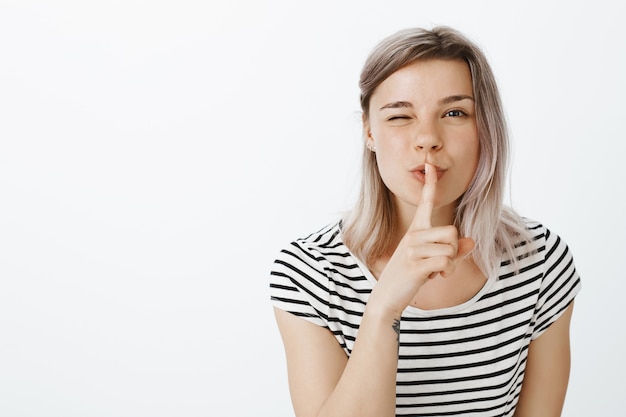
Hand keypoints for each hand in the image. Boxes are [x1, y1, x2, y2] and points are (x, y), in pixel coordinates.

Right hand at [372, 163, 474, 314]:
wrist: (387, 296)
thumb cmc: (409, 276)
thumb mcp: (431, 261)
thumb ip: (454, 251)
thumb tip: (472, 242)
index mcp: (416, 230)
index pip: (425, 202)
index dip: (430, 184)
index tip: (430, 164)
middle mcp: (413, 235)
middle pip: (452, 231)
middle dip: (453, 250)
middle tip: (439, 263)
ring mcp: (412, 249)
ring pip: (451, 249)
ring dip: (449, 265)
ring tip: (432, 271)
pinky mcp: (415, 264)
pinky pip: (446, 262)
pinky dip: (445, 272)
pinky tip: (432, 277)